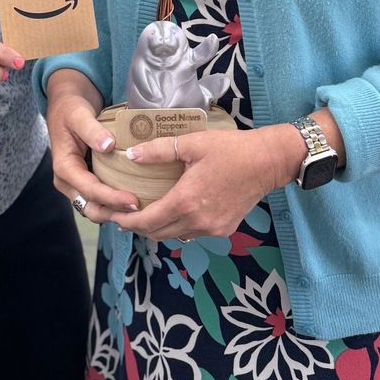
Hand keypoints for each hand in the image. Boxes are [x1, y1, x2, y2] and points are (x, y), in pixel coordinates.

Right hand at [46, 69, 139, 219]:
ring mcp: (76, 183)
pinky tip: (132, 200)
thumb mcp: (79, 114)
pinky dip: (114, 204)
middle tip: (141, 212)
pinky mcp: (85, 181)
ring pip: (96, 208)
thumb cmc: (70, 109)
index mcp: (64, 167)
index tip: (134, 201)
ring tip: (140, 211)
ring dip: (116, 212)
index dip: (112, 198)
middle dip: (115, 212)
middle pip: (92, 208)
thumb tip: (108, 146)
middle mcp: (68, 181)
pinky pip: (99, 200)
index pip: (90, 190)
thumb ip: (92, 130)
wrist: (66, 106)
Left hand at [108, 126, 285, 240]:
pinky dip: (177, 226)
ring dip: (157, 228)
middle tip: (122, 215)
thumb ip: (158, 151)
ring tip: (143, 213)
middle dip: (137, 226)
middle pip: (158, 233)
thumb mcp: (191, 143)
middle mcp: (198, 221)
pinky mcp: (223, 229)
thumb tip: (130, 156)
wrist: (267, 162)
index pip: (147, 221)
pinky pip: (191, 233)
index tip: (113, 216)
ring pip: (174, 235)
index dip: (127, 221)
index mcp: (186, 201)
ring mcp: (212, 228)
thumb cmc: (230, 148)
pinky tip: (172, 211)